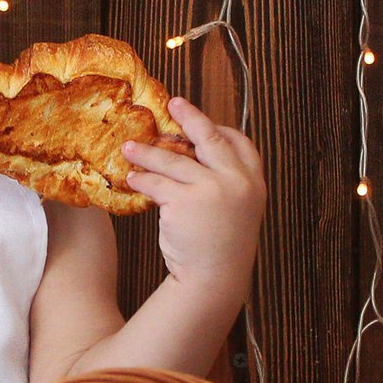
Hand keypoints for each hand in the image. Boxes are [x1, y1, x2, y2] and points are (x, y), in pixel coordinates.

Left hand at [120, 97, 265, 295]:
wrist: (214, 278)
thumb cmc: (221, 245)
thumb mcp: (236, 209)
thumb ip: (225, 182)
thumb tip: (192, 154)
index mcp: (254, 182)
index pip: (241, 143)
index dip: (220, 128)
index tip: (200, 120)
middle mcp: (236, 182)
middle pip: (209, 139)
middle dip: (190, 117)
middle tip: (172, 104)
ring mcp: (211, 190)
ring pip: (174, 161)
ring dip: (148, 153)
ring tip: (129, 147)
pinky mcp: (185, 202)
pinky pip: (157, 183)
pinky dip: (142, 180)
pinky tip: (131, 178)